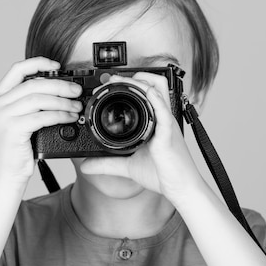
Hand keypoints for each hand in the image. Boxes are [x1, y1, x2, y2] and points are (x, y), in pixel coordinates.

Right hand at [0, 57, 82, 181]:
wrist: (7, 174)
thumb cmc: (18, 148)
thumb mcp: (19, 119)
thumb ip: (30, 102)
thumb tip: (59, 87)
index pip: (17, 69)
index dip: (38, 63)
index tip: (57, 66)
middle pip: (33, 84)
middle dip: (59, 85)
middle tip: (76, 90)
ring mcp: (2, 117)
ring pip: (39, 99)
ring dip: (62, 101)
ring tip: (76, 106)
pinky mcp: (12, 130)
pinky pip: (42, 117)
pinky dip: (60, 115)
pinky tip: (70, 117)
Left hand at [80, 72, 206, 201]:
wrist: (180, 188)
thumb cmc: (162, 175)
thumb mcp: (127, 167)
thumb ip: (106, 164)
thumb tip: (85, 166)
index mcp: (156, 122)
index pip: (146, 93)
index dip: (130, 84)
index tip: (110, 83)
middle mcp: (162, 119)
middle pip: (154, 84)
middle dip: (135, 76)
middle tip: (113, 78)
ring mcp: (167, 124)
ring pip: (159, 91)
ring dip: (142, 81)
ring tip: (126, 80)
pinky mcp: (169, 135)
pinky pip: (164, 113)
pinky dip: (156, 100)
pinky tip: (148, 93)